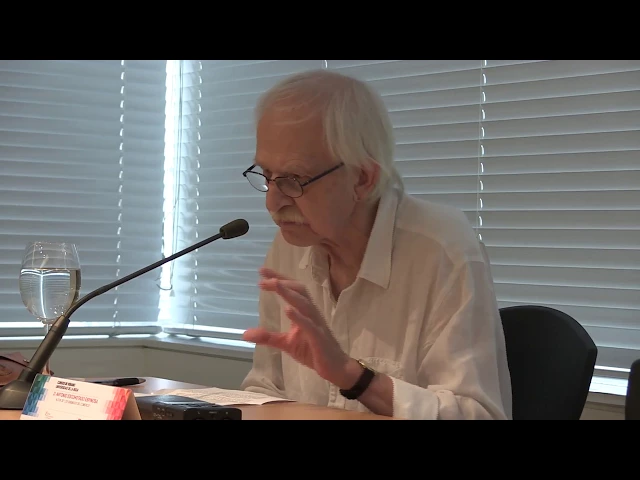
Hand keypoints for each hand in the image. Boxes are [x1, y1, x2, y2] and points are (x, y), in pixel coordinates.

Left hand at [243, 267, 356, 387]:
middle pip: (299, 290)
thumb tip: (245, 334)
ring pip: (304, 303)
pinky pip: (309, 325)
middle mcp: (311, 313)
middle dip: (282, 282)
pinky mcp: (319, 338)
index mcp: (304, 312)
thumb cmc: (312, 351)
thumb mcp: (286, 343)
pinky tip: (288, 310)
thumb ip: (267, 337)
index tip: (261, 271)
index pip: (292, 290)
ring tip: (276, 285)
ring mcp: (316, 324)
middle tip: (264, 279)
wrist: (335, 368)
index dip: (278, 278)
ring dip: (289, 293)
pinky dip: (299, 317)